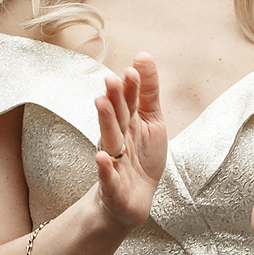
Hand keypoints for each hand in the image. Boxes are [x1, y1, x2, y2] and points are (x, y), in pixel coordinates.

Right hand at [92, 53, 167, 229]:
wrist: (133, 199)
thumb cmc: (141, 157)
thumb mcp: (152, 121)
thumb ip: (148, 92)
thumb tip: (143, 55)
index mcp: (128, 122)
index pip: (129, 102)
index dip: (131, 88)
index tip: (132, 71)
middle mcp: (117, 138)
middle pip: (116, 117)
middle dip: (114, 99)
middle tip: (111, 80)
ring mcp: (113, 161)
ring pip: (109, 140)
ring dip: (105, 122)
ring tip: (102, 103)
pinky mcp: (112, 186)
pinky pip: (107, 177)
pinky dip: (105, 169)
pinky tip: (102, 158)